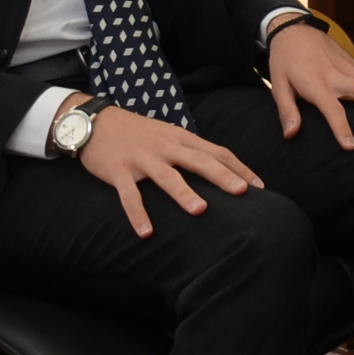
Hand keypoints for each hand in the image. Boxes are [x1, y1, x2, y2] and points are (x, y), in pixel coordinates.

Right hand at [72, 95, 260, 239]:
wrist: (93, 121)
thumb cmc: (136, 132)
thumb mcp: (167, 135)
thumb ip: (190, 150)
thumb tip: (219, 167)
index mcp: (180, 138)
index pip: (217, 151)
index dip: (239, 168)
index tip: (260, 187)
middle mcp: (165, 147)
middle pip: (199, 160)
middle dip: (221, 176)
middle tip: (242, 193)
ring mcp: (142, 159)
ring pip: (167, 177)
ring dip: (183, 193)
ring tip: (200, 211)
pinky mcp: (118, 171)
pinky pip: (129, 195)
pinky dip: (137, 214)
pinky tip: (146, 233)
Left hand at [265, 20, 353, 149]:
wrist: (294, 29)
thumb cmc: (285, 60)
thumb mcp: (277, 85)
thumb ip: (286, 110)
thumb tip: (291, 135)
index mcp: (317, 83)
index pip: (332, 109)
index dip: (341, 128)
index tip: (351, 146)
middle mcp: (339, 75)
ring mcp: (351, 70)